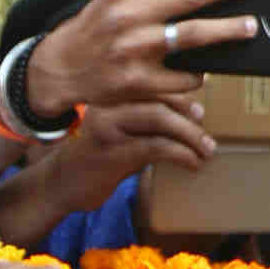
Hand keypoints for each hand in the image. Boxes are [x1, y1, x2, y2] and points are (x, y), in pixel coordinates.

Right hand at [0, 98, 194, 245]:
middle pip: (160, 101)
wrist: (62, 183)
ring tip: (205, 152)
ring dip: (191, 137)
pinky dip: (181, 154)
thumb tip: (194, 115)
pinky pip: (156, 146)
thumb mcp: (124, 131)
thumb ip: (149, 120)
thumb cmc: (99, 157)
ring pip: (160, 120)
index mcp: (113, 94)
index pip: (155, 86)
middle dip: (190, 120)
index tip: (199, 114)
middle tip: (207, 140)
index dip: (182, 100)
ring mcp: (109, 126)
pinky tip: (191, 164)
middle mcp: (109, 104)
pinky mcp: (112, 151)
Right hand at [20, 0, 264, 134]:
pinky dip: (199, 73)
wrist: (61, 69)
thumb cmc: (99, 24)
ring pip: (194, 36)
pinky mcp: (139, 82)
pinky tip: (206, 69)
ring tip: (251, 26)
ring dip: (228, 30)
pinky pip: (184, 77)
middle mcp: (129, 14)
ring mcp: (135, 50)